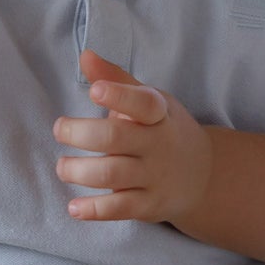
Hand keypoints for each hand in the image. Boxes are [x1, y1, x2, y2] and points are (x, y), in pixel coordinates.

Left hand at [52, 49, 212, 224]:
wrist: (204, 175)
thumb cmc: (164, 129)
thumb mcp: (149, 100)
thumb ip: (116, 78)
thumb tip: (85, 55)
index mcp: (158, 112)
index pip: (141, 102)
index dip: (118, 96)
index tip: (95, 91)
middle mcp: (158, 143)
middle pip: (115, 137)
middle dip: (80, 133)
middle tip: (60, 129)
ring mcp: (155, 176)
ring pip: (112, 174)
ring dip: (78, 171)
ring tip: (63, 166)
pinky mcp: (150, 204)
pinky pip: (119, 208)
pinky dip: (94, 210)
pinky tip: (74, 207)